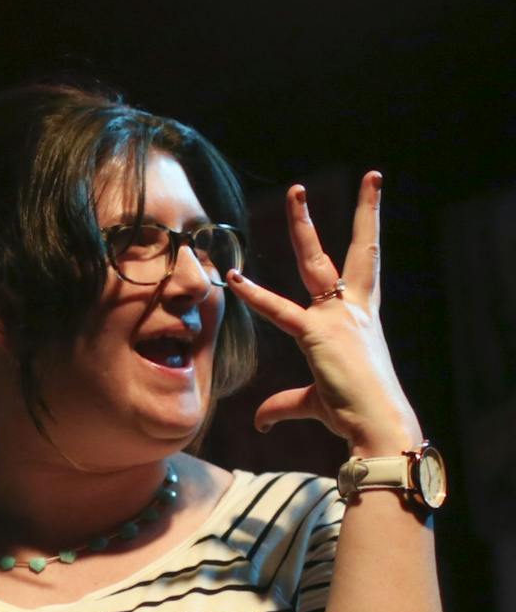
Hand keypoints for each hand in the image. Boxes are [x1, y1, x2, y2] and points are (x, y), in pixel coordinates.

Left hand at [227, 172, 421, 453]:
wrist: (377, 424)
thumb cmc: (353, 412)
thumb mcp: (314, 401)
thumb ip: (283, 403)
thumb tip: (260, 421)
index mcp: (360, 316)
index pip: (363, 264)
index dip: (366, 229)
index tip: (369, 197)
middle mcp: (354, 309)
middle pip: (353, 250)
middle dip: (355, 212)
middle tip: (327, 186)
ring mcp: (339, 317)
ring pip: (317, 262)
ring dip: (305, 225)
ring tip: (298, 191)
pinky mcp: (319, 334)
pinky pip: (279, 311)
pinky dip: (254, 295)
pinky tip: (234, 278)